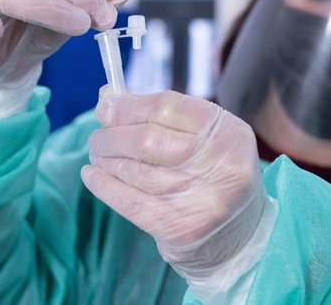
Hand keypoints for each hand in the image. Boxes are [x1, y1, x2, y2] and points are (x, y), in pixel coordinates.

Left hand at [82, 89, 266, 281]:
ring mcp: (202, 198)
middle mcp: (220, 164)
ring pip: (134, 170)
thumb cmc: (213, 173)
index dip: (128, 106)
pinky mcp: (181, 227)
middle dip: (112, 135)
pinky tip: (92, 175)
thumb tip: (108, 98)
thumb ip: (162, 115)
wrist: (238, 233)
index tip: (105, 107)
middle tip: (98, 137)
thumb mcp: (204, 137)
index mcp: (228, 132)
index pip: (167, 107)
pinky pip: (128, 201)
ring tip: (99, 154)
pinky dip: (103, 185)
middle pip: (146, 140)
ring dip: (106, 159)